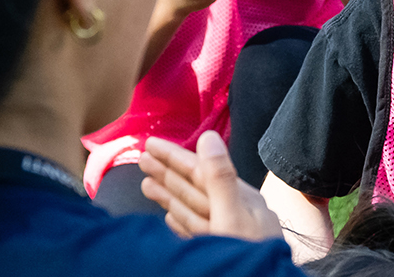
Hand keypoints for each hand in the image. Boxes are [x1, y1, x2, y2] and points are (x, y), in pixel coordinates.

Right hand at [139, 131, 282, 241]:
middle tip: (142, 158)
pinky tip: (170, 217)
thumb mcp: (234, 215)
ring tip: (146, 183)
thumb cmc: (251, 256)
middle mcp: (234, 215)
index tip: (150, 143)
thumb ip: (220, 178)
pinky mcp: (220, 253)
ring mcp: (227, 235)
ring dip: (169, 196)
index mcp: (240, 201)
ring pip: (192, 210)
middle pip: (193, 188)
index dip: (175, 156)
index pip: (201, 171)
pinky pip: (196, 233)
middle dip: (167, 173)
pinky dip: (181, 223)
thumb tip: (208, 136)